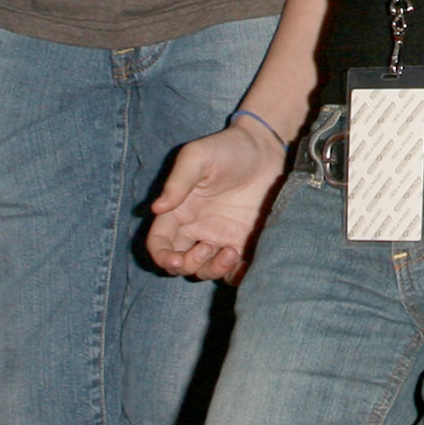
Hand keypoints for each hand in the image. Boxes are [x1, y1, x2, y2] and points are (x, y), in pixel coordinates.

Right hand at [145, 122, 282, 281]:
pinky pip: (235, 271)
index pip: (159, 243)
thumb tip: (156, 208)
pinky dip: (236, 276)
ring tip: (231, 250)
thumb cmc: (228, 148)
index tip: (175, 261)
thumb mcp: (199, 157)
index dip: (161, 256)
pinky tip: (243, 264)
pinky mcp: (244, 242)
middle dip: (187, 265)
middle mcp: (196, 229)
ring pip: (204, 270)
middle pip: (179, 263)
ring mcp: (220, 237)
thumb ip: (178, 182)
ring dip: (212, 269)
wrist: (267, 149)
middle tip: (207, 247)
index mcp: (179, 211)